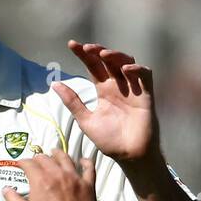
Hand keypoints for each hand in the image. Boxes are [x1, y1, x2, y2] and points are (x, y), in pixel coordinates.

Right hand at [3, 151, 96, 200]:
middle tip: (36, 161)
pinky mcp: (87, 183)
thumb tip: (5, 190)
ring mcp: (74, 176)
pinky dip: (85, 162)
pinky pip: (88, 167)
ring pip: (66, 157)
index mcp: (41, 180)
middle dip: (38, 158)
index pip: (29, 163)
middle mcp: (57, 173)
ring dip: (58, 154)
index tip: (20, 165)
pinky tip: (82, 160)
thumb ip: (13, 200)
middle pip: (46, 158)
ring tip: (55, 152)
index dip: (22, 162)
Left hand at [52, 41, 159, 164]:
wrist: (129, 156)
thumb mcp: (86, 120)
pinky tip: (125, 70)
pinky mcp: (146, 95)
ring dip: (115, 56)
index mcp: (104, 90)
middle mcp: (118, 86)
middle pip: (109, 60)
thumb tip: (54, 84)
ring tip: (103, 54)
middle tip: (86, 48)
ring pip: (127, 62)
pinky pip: (145, 75)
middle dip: (98, 51)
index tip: (71, 44)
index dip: (83, 54)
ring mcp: (133, 89)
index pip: (93, 66)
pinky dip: (136, 69)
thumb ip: (72, 102)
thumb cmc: (110, 140)